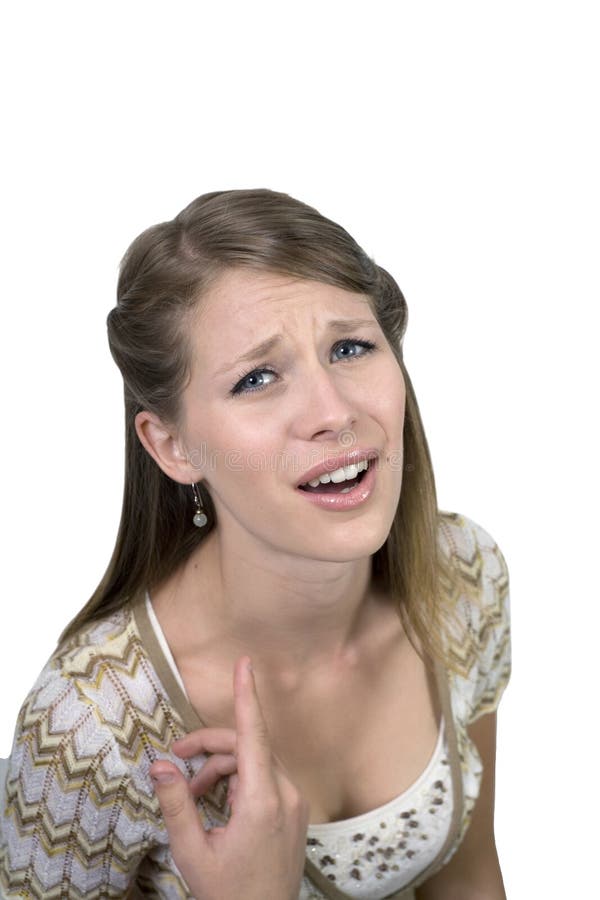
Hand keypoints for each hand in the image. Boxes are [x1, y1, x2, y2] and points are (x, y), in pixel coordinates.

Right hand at [149, 656, 308, 899]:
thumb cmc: (228, 895)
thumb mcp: (192, 852)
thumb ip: (176, 805)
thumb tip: (159, 767)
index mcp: (263, 801)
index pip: (254, 734)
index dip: (247, 694)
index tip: (245, 662)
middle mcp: (286, 795)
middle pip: (248, 746)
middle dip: (211, 748)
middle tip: (177, 760)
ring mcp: (295, 803)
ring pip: (255, 761)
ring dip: (222, 768)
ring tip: (193, 795)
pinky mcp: (295, 812)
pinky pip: (265, 778)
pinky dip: (238, 781)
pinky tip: (216, 804)